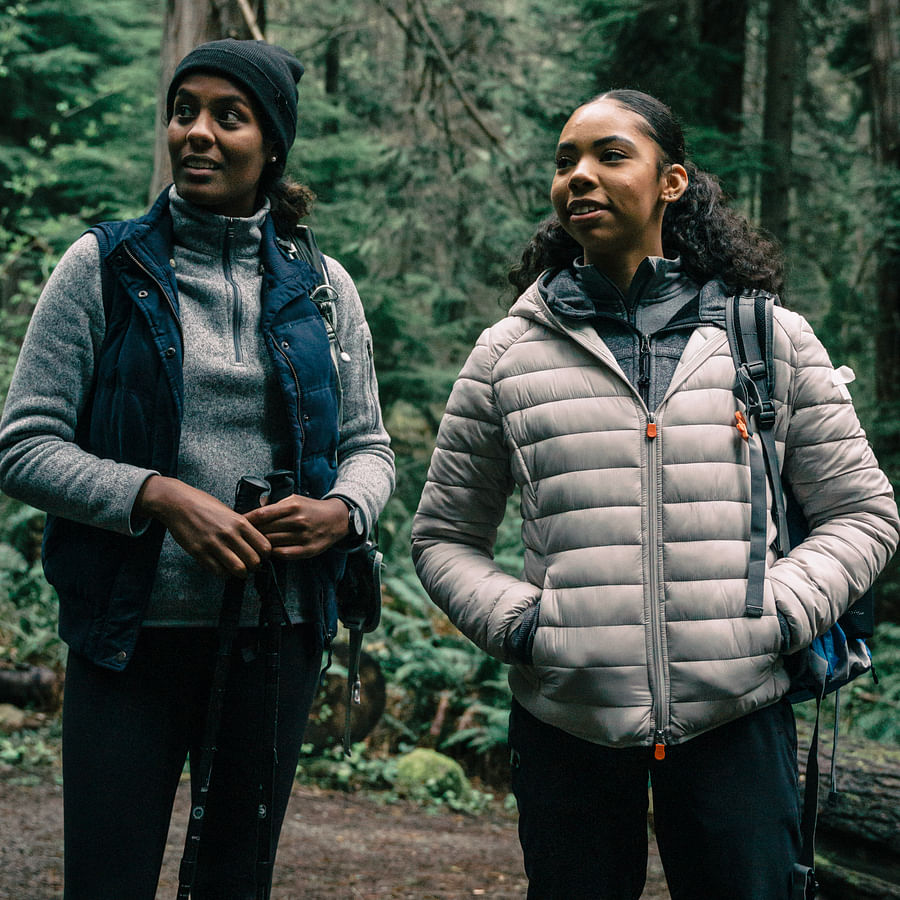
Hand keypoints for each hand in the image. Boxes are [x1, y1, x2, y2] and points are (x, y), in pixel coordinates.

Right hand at [135, 475, 270, 578]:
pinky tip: (222, 568)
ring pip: (238, 569)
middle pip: (254, 561)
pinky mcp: (199, 552)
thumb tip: (256, 542)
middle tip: (249, 566)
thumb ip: (243, 526)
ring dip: (240, 573)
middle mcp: (229, 533)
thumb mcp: (229, 511)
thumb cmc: (204, 505)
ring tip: (237, 569)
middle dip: (254, 567)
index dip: (265, 555)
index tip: (260, 556)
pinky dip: (223, 573)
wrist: (177, 502)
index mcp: (240, 522)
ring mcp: (214, 544)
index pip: (264, 547)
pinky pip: (218, 571)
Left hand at [245, 495, 348, 559]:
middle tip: (242, 536)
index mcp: (292, 506)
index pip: (261, 515)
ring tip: (254, 544)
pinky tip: (270, 550)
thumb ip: (274, 504)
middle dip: (252, 533)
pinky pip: (283, 554)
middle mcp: (297, 521)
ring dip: (261, 544)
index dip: (246, 520)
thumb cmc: (310, 508)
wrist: (336, 519)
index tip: (236, 523)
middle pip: (264, 530)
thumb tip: (255, 508)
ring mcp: (303, 536)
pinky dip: (274, 552)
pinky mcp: (308, 550)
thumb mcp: (294, 499)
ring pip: (272, 543)